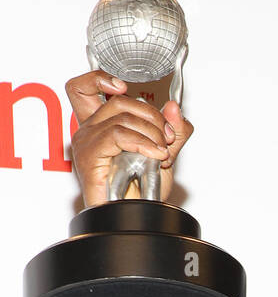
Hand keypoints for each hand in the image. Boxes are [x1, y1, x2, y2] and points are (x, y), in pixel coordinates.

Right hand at [65, 70, 193, 207]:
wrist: (134, 217)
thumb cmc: (141, 193)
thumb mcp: (164, 155)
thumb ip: (172, 131)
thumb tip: (174, 107)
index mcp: (102, 125)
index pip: (84, 87)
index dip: (100, 78)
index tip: (123, 87)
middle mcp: (90, 129)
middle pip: (119, 100)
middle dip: (152, 116)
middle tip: (166, 137)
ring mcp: (87, 141)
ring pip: (123, 116)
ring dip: (152, 133)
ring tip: (162, 152)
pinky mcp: (89, 155)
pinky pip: (118, 135)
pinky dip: (143, 143)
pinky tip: (154, 156)